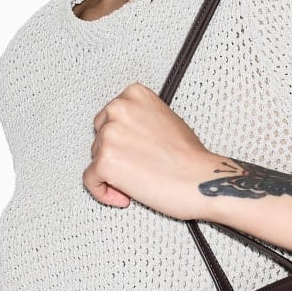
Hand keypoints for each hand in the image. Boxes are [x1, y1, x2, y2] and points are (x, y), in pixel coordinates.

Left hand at [82, 82, 217, 218]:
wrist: (201, 181)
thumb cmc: (190, 157)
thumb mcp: (166, 119)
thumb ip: (141, 120)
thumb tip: (125, 135)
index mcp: (134, 95)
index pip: (109, 116)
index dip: (120, 138)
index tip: (133, 150)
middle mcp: (119, 110)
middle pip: (99, 136)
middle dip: (114, 154)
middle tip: (137, 167)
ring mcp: (109, 135)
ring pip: (95, 158)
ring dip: (112, 174)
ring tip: (138, 181)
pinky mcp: (104, 162)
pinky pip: (90, 181)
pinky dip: (103, 192)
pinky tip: (124, 196)